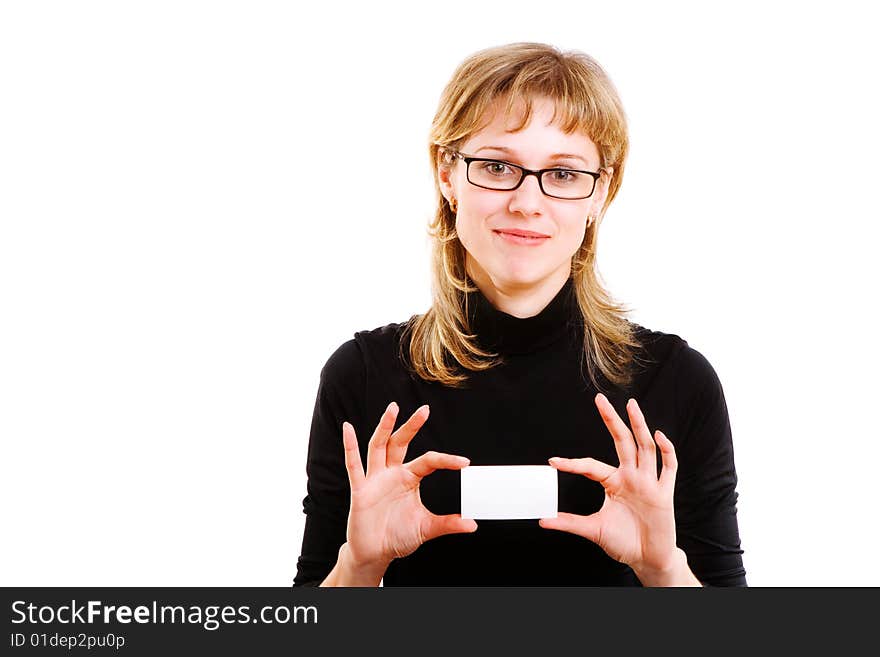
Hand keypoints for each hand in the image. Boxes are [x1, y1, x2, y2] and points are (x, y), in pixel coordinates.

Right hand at [341, 401, 476, 572]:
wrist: (374, 553)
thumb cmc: (397, 537)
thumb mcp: (426, 529)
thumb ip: (447, 524)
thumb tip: (472, 525)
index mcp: (409, 479)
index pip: (429, 461)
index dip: (446, 460)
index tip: (465, 462)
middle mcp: (391, 474)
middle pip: (401, 444)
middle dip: (412, 426)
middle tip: (425, 409)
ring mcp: (375, 480)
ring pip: (379, 447)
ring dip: (385, 427)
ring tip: (393, 408)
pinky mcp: (360, 490)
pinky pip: (354, 465)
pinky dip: (350, 446)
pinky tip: (347, 427)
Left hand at [539, 393, 680, 576]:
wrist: (649, 559)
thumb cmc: (624, 542)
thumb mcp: (593, 531)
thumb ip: (570, 523)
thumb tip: (543, 520)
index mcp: (613, 482)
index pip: (591, 465)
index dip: (573, 463)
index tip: (553, 462)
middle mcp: (631, 477)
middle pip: (622, 442)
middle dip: (611, 420)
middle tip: (599, 399)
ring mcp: (648, 483)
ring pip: (645, 448)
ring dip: (639, 426)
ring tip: (631, 405)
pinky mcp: (664, 493)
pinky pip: (668, 468)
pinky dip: (666, 451)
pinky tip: (659, 436)